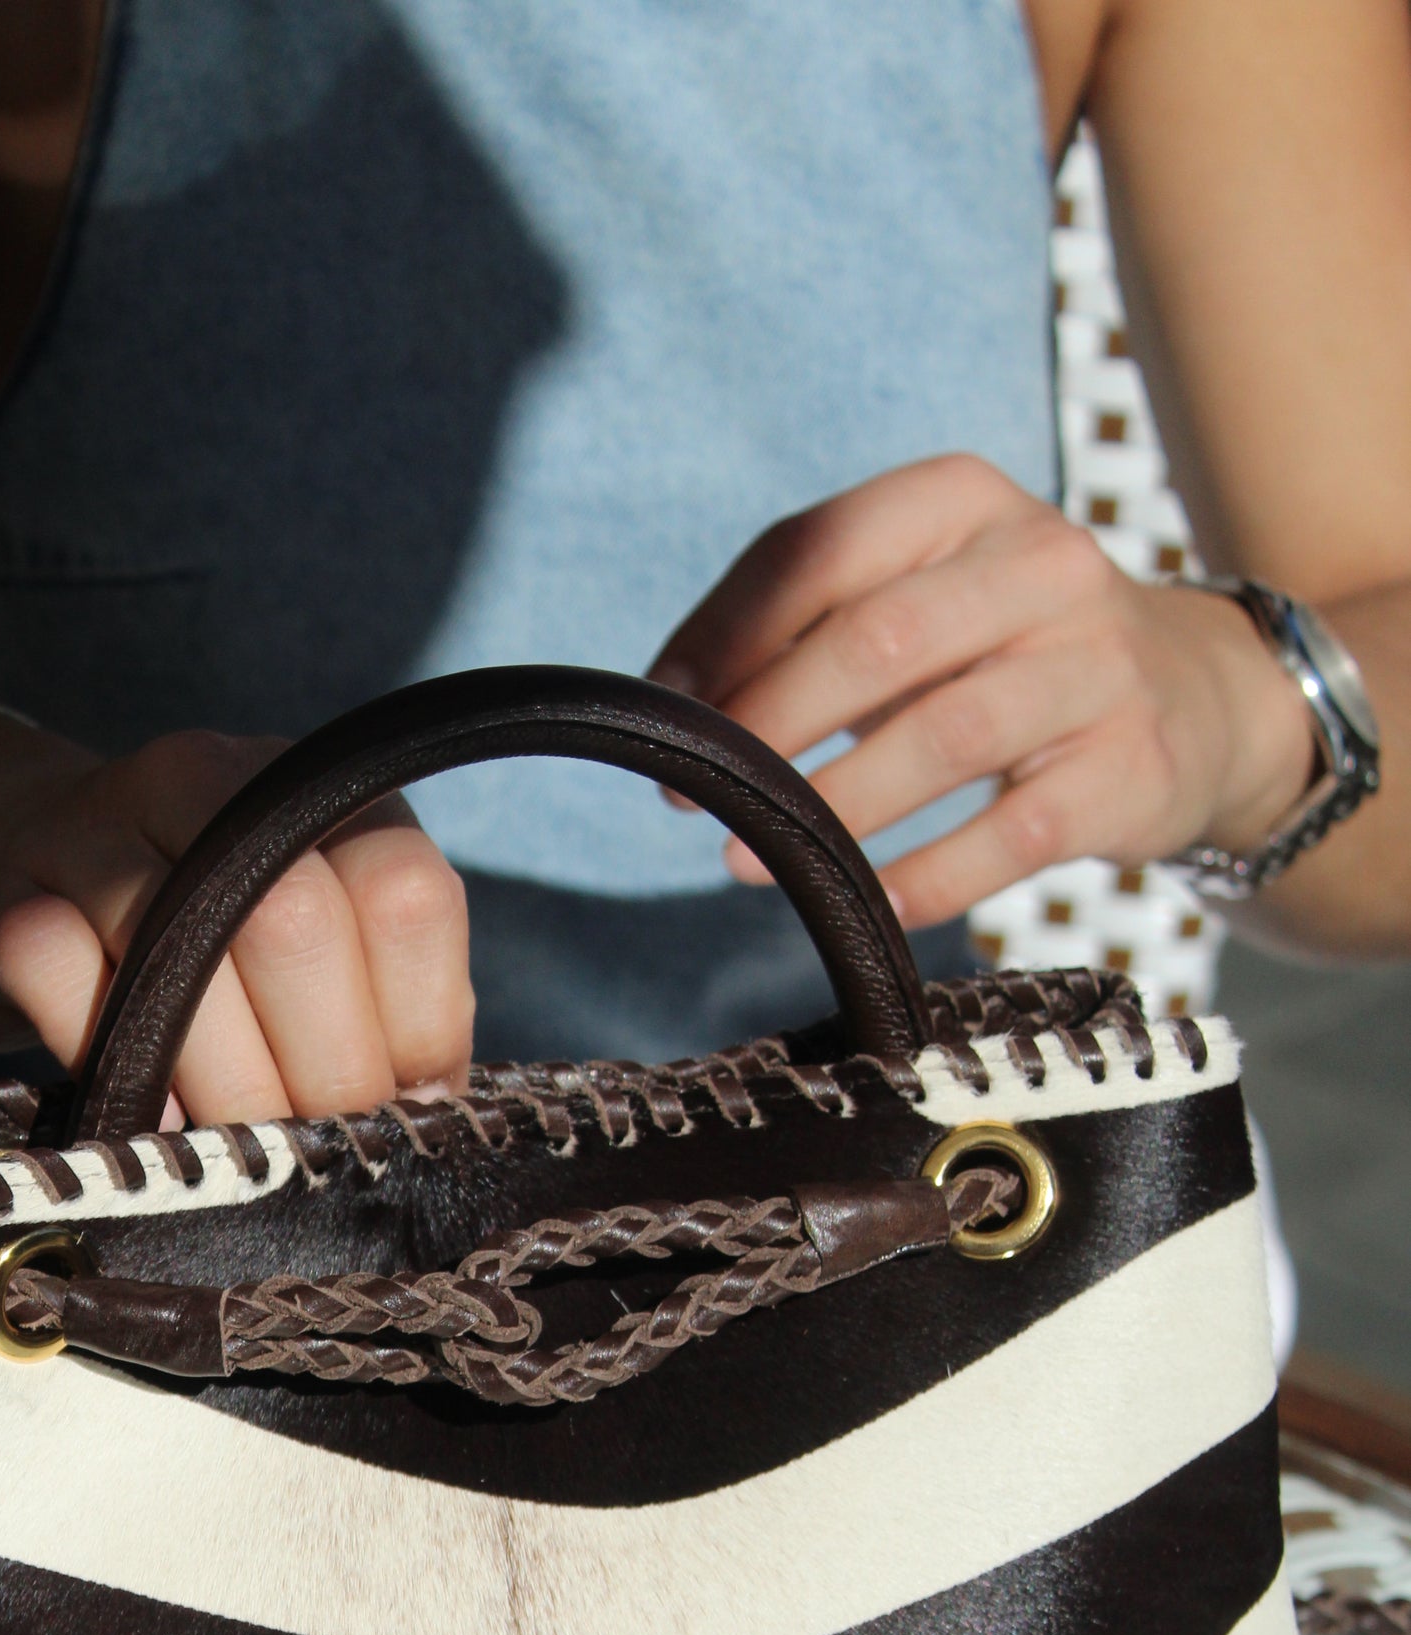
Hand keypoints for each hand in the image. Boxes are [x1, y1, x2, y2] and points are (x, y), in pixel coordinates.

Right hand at [0, 710, 472, 1122]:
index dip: (413, 1023)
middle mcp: (215, 779)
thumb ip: (382, 1019)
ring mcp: (99, 823)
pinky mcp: (5, 892)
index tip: (397, 1103)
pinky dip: (103, 1056)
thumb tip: (425, 1117)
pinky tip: (137, 1101)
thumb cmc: (201, 947)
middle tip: (312, 1143)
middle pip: (296, 919)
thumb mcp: (316, 965)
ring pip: (179, 951)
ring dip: (219, 1080)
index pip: (404, 894)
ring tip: (234, 1144)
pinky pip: (55, 971)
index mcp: (323, 793)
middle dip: (320, 1069)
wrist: (13, 870)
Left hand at [650, 454, 1319, 923]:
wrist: (1198, 698)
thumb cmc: (1007, 650)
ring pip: (944, 736)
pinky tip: (865, 903)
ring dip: (831, 808)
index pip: (824, 548)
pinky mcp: (1129, 768)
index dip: (730, 632)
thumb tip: (679, 702)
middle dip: (767, 724)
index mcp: (964, 502)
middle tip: (696, 792)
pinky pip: (1011, 835)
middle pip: (877, 640)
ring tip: (747, 858)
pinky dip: (927, 875)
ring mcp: (1097, 666)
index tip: (667, 708)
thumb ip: (812, 623)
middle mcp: (1042, 566)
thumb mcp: (923, 596)